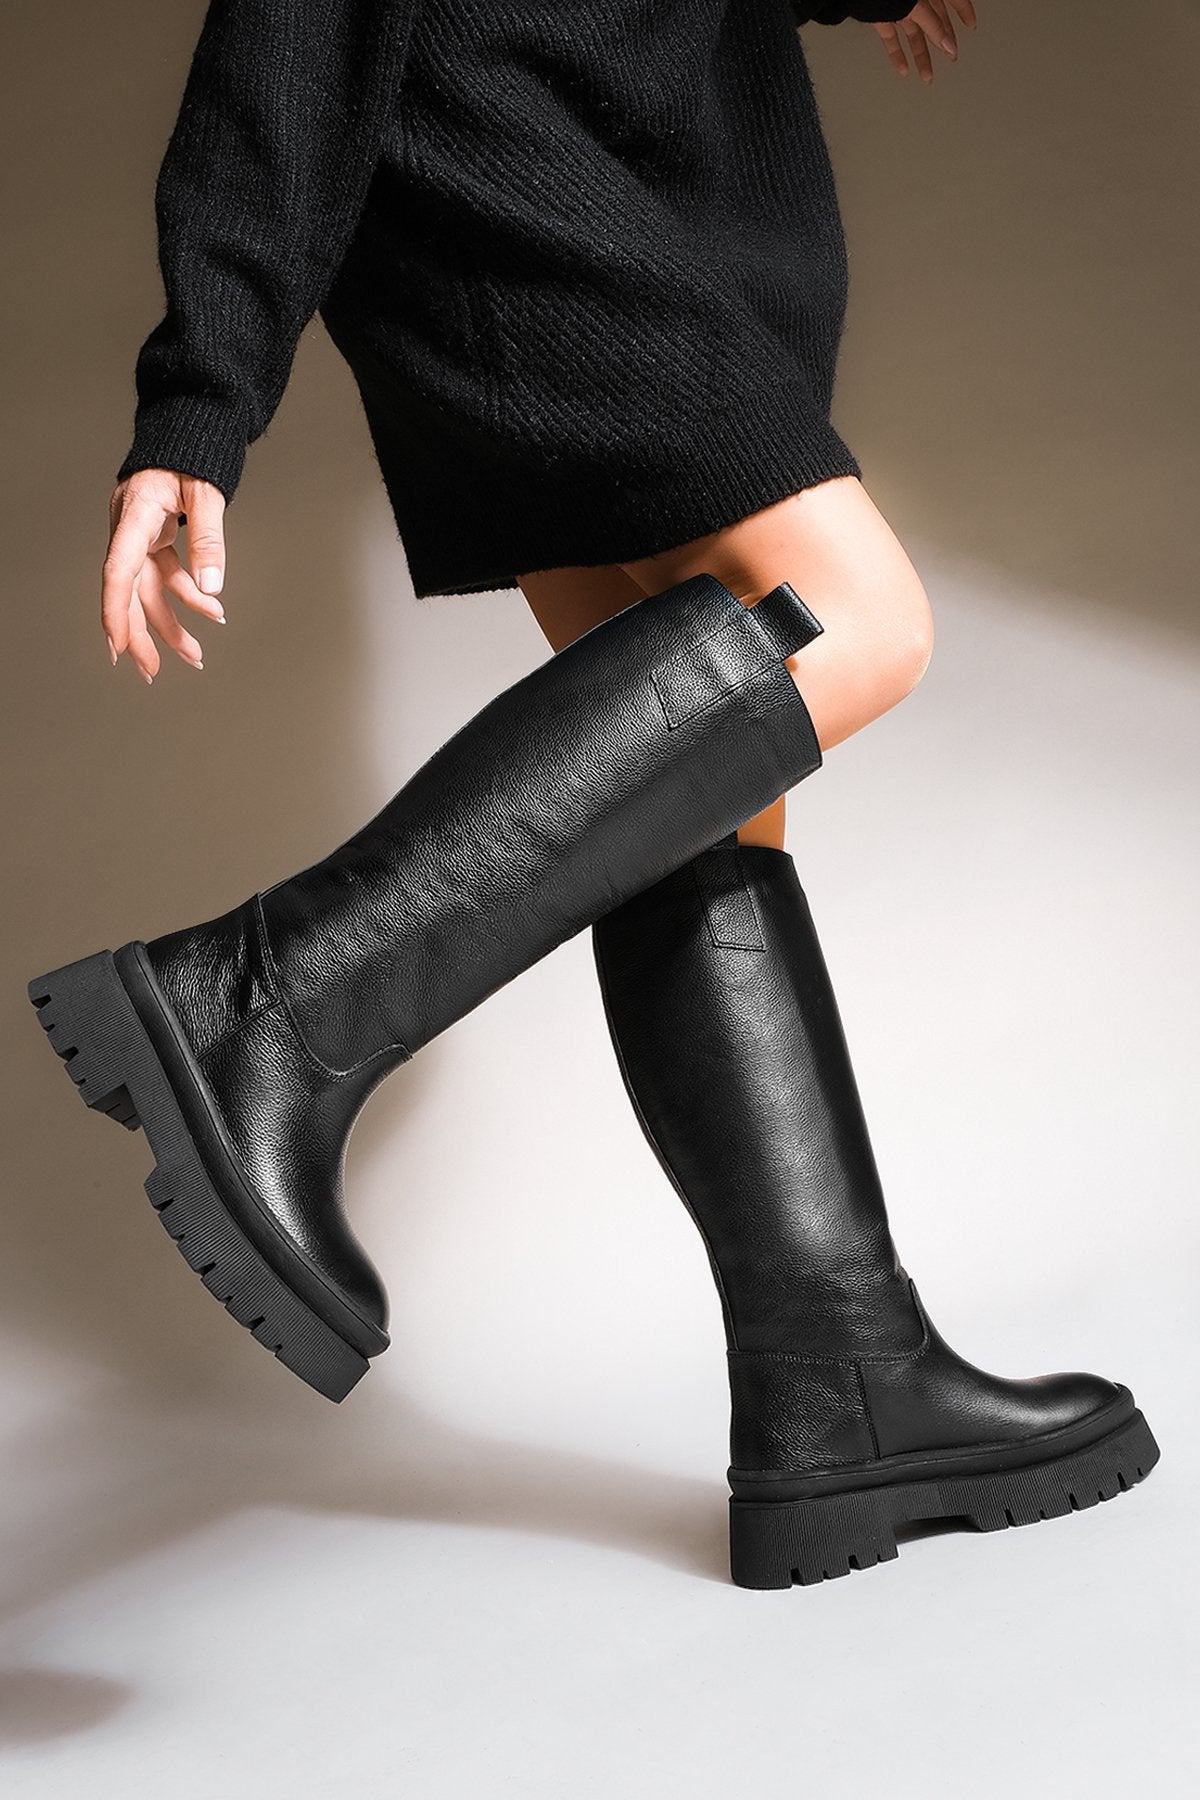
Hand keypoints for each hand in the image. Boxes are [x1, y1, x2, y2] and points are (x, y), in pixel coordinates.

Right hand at [102, 471, 227, 682]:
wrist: (190, 424)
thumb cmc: (193, 451)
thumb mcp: (205, 492)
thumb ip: (208, 538)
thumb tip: (213, 586)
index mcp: (135, 514)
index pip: (118, 570)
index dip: (115, 611)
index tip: (117, 647)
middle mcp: (131, 528)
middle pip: (129, 590)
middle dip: (140, 634)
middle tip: (152, 672)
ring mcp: (142, 534)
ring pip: (149, 589)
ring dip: (170, 624)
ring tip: (195, 656)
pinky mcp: (155, 537)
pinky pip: (166, 574)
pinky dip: (187, 597)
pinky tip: (210, 615)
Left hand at [873, 1, 976, 83]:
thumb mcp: (919, 6)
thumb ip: (934, 25)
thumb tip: (948, 46)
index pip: (953, 0)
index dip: (964, 12)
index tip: (971, 26)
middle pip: (934, 22)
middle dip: (942, 42)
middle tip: (950, 59)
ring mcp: (899, 8)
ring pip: (913, 34)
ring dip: (920, 55)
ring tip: (926, 76)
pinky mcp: (881, 17)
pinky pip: (891, 38)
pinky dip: (897, 54)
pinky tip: (903, 69)